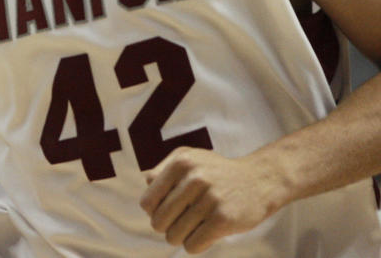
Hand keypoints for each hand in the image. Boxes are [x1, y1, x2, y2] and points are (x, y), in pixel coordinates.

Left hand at [139, 147, 284, 253]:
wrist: (259, 180)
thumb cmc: (217, 173)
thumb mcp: (189, 159)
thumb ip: (162, 172)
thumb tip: (146, 195)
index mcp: (180, 162)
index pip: (147, 202)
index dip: (153, 212)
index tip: (165, 212)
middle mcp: (194, 177)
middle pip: (159, 221)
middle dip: (166, 228)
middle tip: (178, 224)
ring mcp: (209, 198)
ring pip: (175, 235)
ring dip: (181, 237)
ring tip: (192, 228)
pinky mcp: (224, 219)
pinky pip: (193, 245)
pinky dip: (195, 245)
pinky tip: (204, 235)